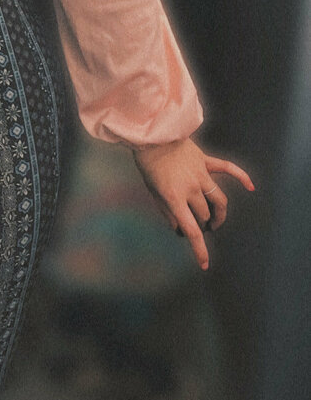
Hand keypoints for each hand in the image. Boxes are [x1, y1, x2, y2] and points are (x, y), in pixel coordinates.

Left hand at [131, 137, 255, 270]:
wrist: (151, 135)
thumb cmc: (148, 164)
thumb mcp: (152, 192)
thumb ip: (166, 211)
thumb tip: (179, 228)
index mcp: (174, 198)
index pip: (191, 230)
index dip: (199, 249)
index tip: (205, 264)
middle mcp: (191, 188)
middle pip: (205, 214)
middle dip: (203, 223)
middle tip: (197, 225)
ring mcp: (201, 174)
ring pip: (218, 200)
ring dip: (219, 213)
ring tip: (214, 220)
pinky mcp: (205, 161)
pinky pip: (227, 168)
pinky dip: (241, 176)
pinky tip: (250, 186)